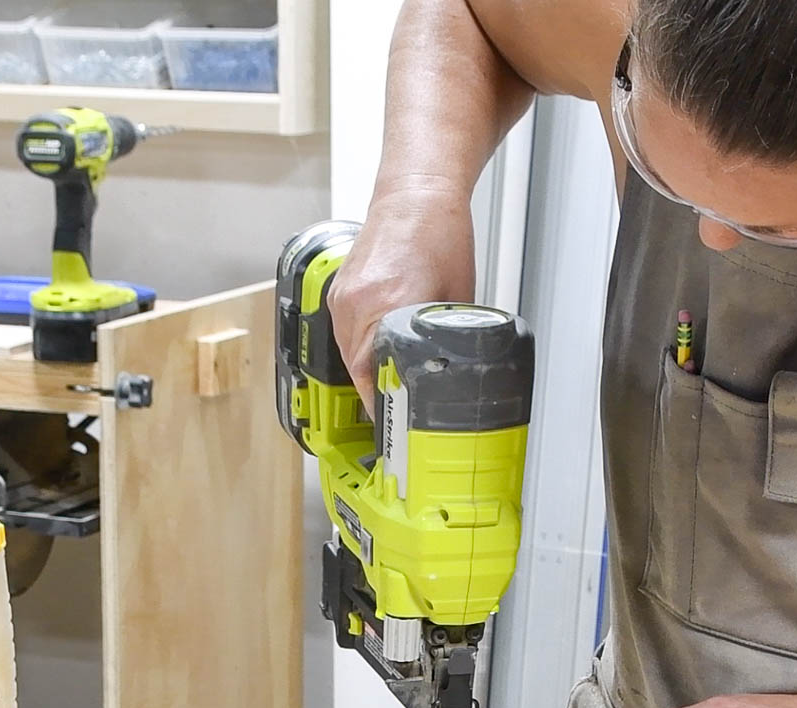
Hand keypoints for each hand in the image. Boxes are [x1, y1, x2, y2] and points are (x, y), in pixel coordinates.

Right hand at [326, 180, 476, 402]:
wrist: (416, 193)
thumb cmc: (440, 234)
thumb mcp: (457, 297)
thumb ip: (447, 336)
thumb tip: (450, 369)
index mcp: (388, 306)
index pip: (374, 376)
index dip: (385, 405)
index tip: (396, 424)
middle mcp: (358, 304)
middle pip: (356, 371)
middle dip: (374, 395)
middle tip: (393, 416)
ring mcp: (343, 297)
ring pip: (346, 355)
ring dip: (364, 373)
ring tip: (384, 392)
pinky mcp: (339, 290)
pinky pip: (342, 333)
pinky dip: (357, 349)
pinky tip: (375, 357)